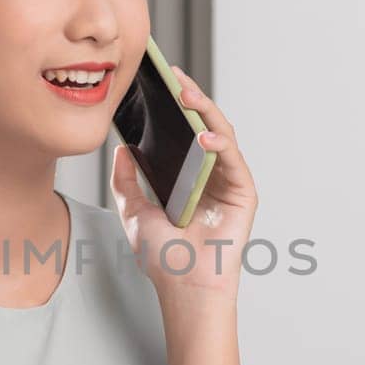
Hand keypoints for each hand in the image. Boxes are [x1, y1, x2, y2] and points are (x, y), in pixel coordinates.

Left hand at [109, 65, 257, 304]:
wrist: (182, 288)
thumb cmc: (164, 258)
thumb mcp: (134, 211)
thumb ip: (126, 181)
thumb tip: (120, 149)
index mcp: (190, 175)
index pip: (185, 130)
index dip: (175, 105)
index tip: (159, 81)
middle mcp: (212, 174)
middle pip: (205, 125)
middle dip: (191, 97)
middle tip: (174, 76)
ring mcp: (229, 182)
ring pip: (222, 135)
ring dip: (206, 111)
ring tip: (187, 95)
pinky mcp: (244, 194)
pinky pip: (234, 161)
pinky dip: (221, 145)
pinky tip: (204, 137)